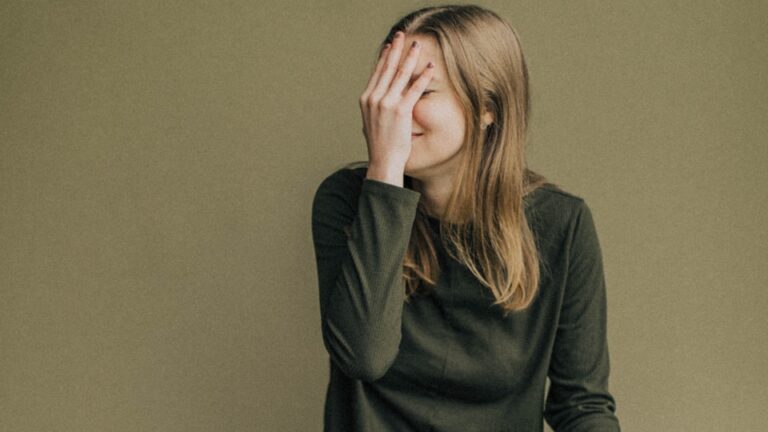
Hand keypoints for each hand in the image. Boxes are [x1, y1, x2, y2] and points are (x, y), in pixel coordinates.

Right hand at [359, 32, 434, 180]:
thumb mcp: (372, 122)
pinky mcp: (401, 111)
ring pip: (400, 74)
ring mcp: (387, 104)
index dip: (384, 57)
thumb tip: (379, 101)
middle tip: (401, 35)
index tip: (390, 45)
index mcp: (366, 99)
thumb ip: (376, 107)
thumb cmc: (381, 145)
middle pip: (387, 68)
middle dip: (396, 50)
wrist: (383, 161)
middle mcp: (374, 98)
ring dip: (410, 57)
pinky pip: (414, 89)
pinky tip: (430, 67)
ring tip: (417, 45)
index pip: (376, 73)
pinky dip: (423, 76)